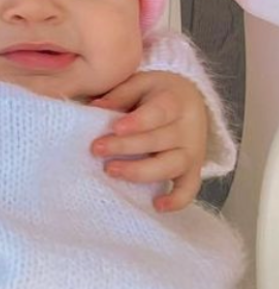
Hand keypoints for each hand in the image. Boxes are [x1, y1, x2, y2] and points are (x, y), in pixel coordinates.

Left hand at [89, 70, 207, 211]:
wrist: (188, 100)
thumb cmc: (155, 93)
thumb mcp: (140, 82)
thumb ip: (120, 94)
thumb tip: (95, 106)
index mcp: (175, 102)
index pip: (158, 113)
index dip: (138, 122)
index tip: (115, 128)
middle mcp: (188, 128)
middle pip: (159, 141)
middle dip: (126, 147)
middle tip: (97, 149)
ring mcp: (193, 151)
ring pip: (172, 165)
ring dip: (141, 171)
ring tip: (111, 171)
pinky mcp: (194, 169)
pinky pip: (190, 188)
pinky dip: (178, 200)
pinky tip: (157, 206)